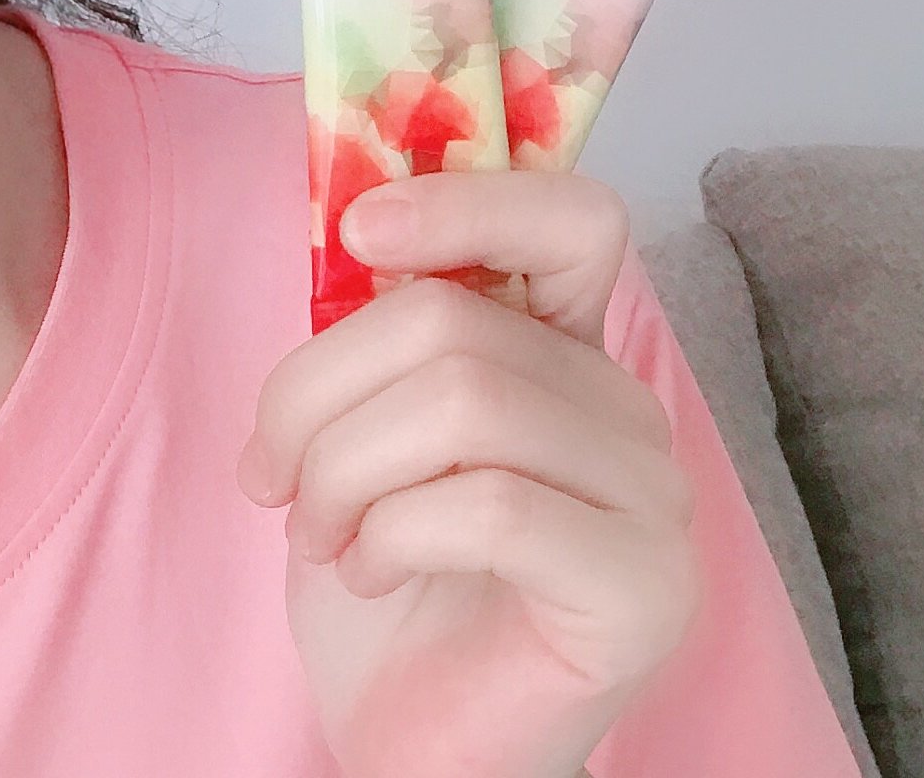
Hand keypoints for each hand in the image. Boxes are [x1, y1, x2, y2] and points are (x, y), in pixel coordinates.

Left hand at [234, 170, 701, 777]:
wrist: (416, 740)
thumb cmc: (388, 579)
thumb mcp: (359, 426)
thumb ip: (375, 330)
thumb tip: (342, 224)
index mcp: (566, 352)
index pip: (571, 219)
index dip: (466, 199)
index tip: (358, 231)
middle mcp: (627, 410)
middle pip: (452, 320)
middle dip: (318, 391)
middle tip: (272, 474)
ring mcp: (651, 499)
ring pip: (463, 403)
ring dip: (343, 470)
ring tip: (319, 533)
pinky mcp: (643, 588)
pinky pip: (491, 505)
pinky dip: (393, 532)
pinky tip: (371, 570)